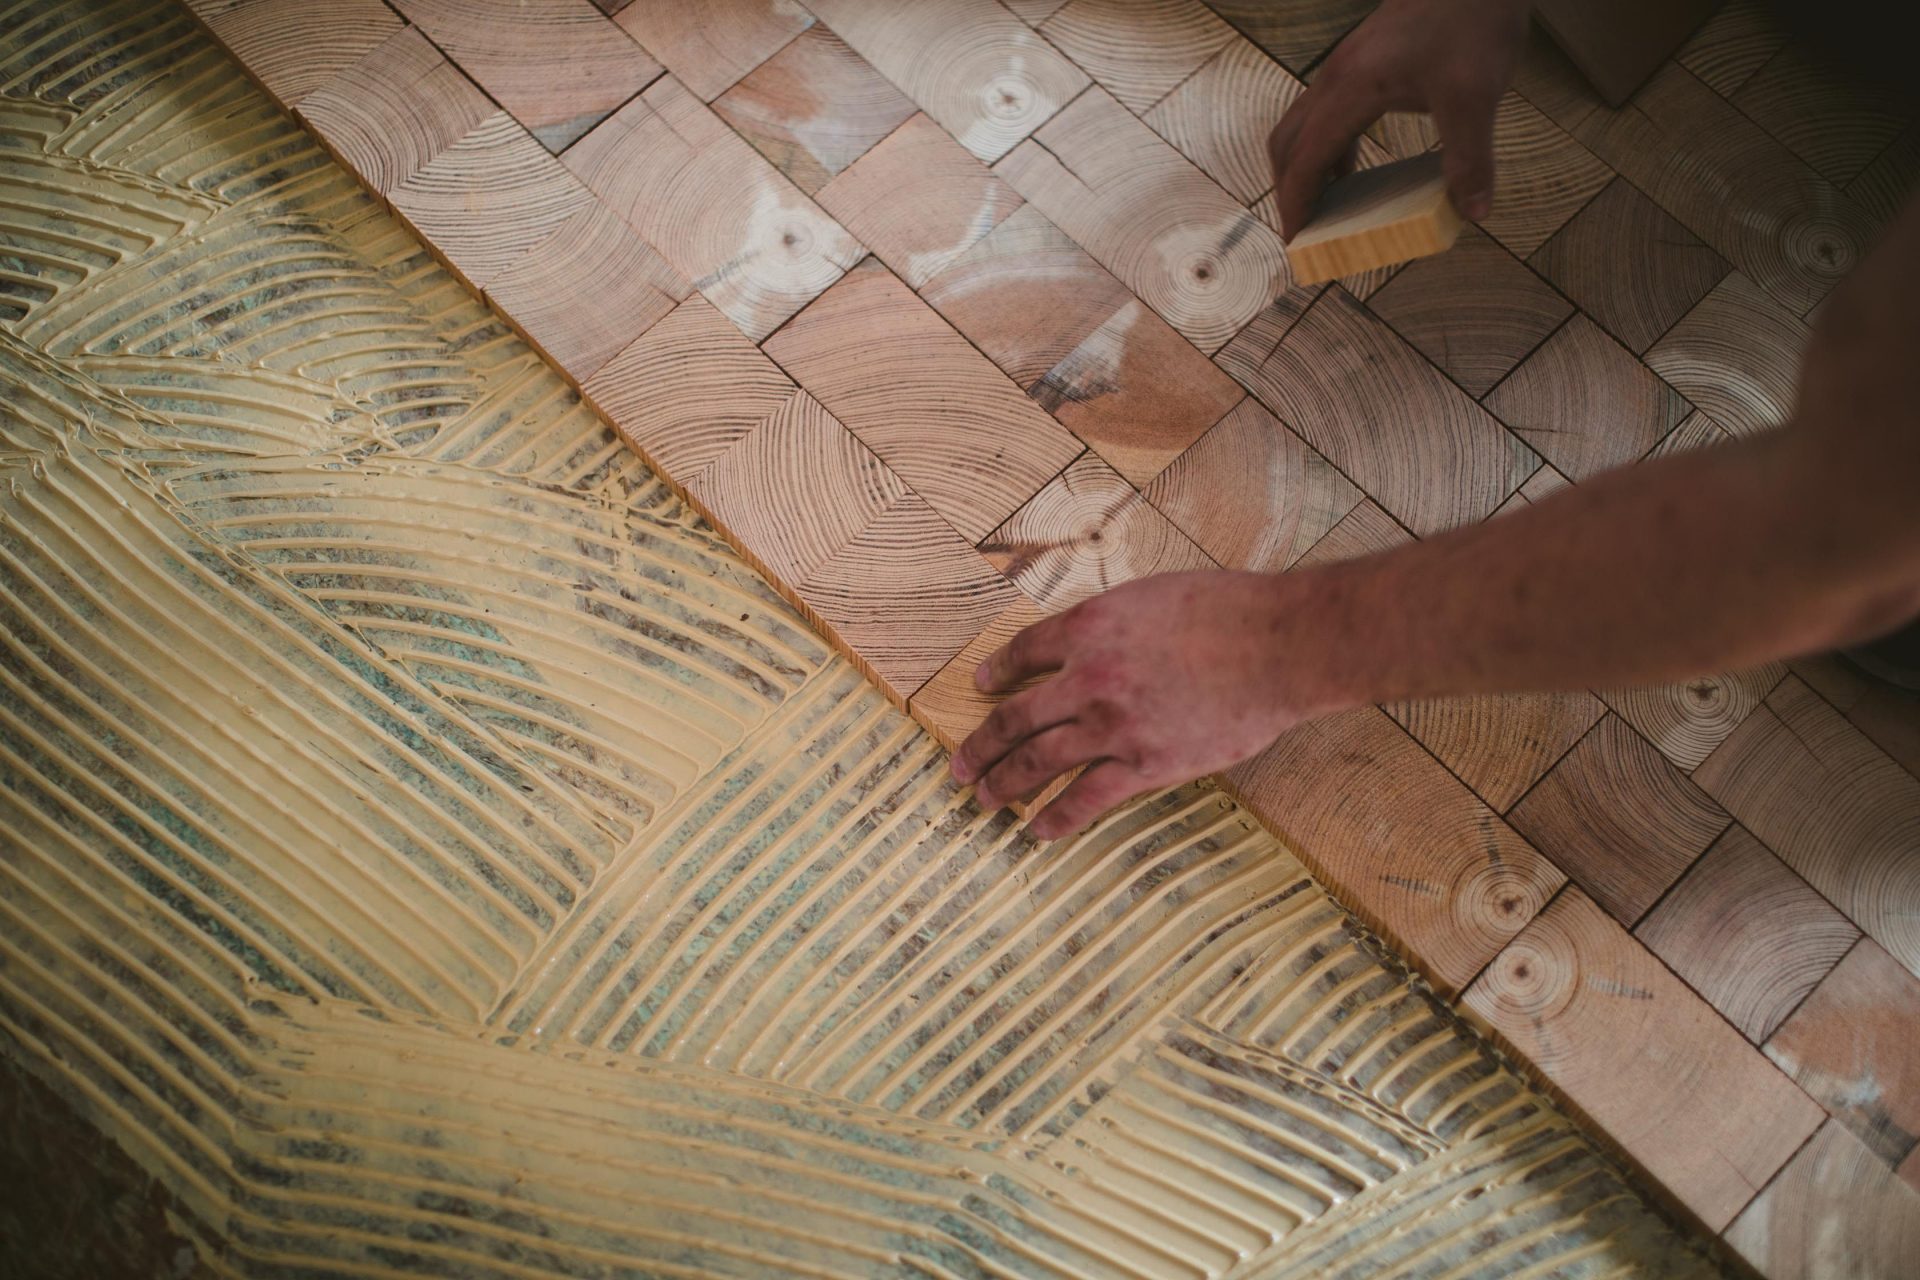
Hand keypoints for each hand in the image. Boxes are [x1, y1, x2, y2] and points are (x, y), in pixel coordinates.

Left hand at [949, 571, 1347, 838]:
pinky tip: (1035, 832)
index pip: (1024, 651)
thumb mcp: (1153, 595)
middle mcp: (1087, 678)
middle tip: (958, 766)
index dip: (998, 671)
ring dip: (1003, 784)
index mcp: (1089, 627)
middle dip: (981, 745)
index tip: (983, 684)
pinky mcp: (1145, 765)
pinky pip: (1086, 800)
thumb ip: (1117, 621)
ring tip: (982, 801)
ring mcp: (1112, 726)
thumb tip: (1098, 638)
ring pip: (1037, 762)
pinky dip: (1056, 819)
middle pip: (1015, 717)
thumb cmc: (1230, 610)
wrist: (1278, 645)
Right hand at [1269, 0, 1530, 238]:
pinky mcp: (1361, 61)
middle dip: (1288, 190)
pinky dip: (1327, 148)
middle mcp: (1337, 78)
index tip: (1294, 242)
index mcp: (1353, 90)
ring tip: (1325, 209)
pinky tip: (1352, 169)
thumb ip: (1469, 157)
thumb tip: (1474, 212)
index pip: (1305, 159)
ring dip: (1305, 169)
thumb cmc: (1473, 22)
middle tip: (1305, 231)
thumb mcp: (1475, 95)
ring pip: (1301, 126)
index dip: (1295, 204)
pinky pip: (1325, 113)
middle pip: (1286, 143)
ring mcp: (1345, 67)